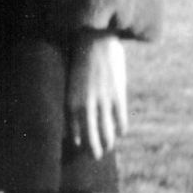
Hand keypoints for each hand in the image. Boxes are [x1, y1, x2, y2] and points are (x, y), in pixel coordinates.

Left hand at [66, 32, 127, 158]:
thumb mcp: (72, 75)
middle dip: (92, 148)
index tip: (78, 147)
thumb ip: (75, 91)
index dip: (78, 139)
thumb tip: (77, 106)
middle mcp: (86, 102)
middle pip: (90, 134)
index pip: (74, 127)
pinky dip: (120, 127)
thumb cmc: (79, 52)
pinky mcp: (117, 94)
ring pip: (106, 130)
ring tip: (108, 148)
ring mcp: (103, 100)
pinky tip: (120, 132)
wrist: (95, 36)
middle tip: (95, 157)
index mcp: (72, 97)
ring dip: (107, 142)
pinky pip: (120, 118)